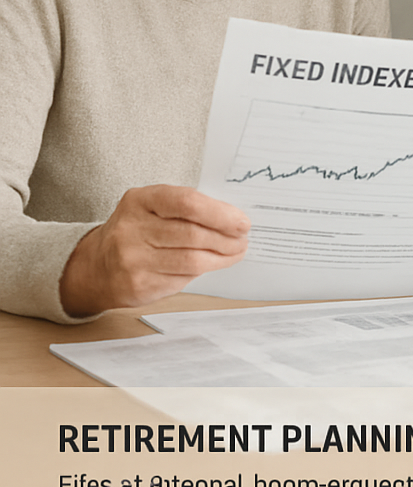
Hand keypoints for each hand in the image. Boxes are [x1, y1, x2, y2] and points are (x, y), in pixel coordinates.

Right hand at [59, 185, 249, 316]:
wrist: (96, 266)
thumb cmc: (137, 230)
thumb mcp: (154, 206)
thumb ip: (187, 208)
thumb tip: (232, 219)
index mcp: (140, 200)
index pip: (186, 202)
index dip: (220, 213)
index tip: (241, 221)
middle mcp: (132, 229)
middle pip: (193, 234)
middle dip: (226, 238)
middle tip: (242, 240)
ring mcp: (133, 259)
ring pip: (191, 259)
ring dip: (222, 257)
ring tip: (235, 252)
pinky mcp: (138, 285)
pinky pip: (182, 278)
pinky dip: (204, 271)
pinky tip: (213, 264)